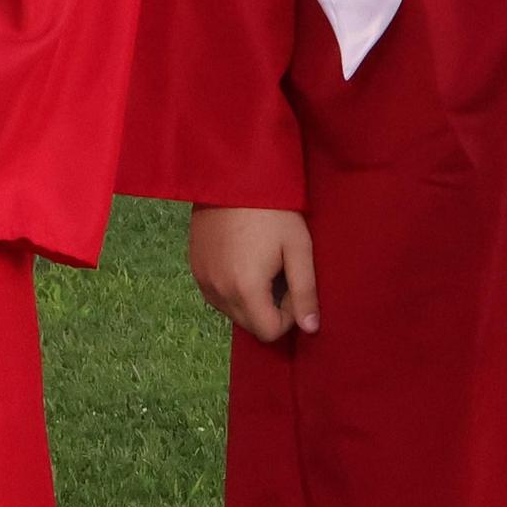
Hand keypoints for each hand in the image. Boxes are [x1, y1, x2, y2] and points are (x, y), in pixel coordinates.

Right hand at [189, 206, 318, 343]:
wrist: (232, 174)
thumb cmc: (272, 209)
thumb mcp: (297, 246)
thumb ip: (305, 291)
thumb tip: (311, 328)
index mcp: (245, 289)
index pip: (269, 332)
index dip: (288, 314)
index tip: (293, 282)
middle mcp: (218, 291)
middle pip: (250, 325)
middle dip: (269, 308)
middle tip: (279, 271)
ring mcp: (202, 279)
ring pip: (232, 311)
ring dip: (250, 299)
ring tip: (260, 262)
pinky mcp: (195, 267)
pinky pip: (217, 294)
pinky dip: (231, 287)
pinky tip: (242, 257)